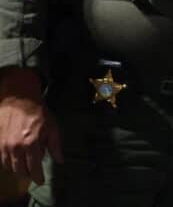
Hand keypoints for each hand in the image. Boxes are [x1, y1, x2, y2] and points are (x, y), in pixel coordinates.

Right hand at [0, 68, 61, 183]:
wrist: (18, 99)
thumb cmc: (38, 112)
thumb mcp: (52, 126)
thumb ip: (55, 145)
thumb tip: (59, 160)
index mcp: (31, 144)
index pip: (33, 168)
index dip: (37, 177)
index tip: (41, 181)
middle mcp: (15, 147)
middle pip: (19, 170)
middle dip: (27, 174)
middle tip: (33, 174)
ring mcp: (3, 145)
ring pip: (8, 166)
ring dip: (17, 169)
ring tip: (25, 166)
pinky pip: (1, 159)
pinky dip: (8, 162)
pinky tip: (15, 158)